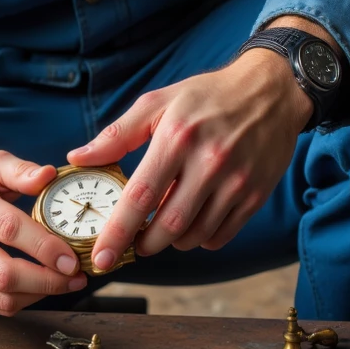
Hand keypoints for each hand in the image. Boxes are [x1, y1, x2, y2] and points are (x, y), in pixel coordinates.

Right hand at [0, 152, 87, 314]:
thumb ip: (20, 170)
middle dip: (49, 282)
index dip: (45, 248)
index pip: (10, 230)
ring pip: (1, 299)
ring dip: (39, 296)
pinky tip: (37, 288)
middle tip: (76, 277)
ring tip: (63, 283)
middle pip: (6, 274)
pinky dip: (20, 302)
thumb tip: (49, 175)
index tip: (72, 258)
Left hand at [66, 46, 313, 271]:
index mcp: (178, 137)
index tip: (101, 256)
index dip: (118, 231)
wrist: (271, 92)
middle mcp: (209, 162)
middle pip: (168, 225)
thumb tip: (78, 157)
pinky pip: (221, 236)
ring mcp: (236, 182)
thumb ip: (117, 134)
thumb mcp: (159, 102)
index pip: (141, 195)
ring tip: (162, 228)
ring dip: (171, 242)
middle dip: (144, 243)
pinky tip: (192, 223)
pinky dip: (200, 239)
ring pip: (194, 236)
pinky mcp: (255, 195)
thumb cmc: (208, 95)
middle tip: (134, 241)